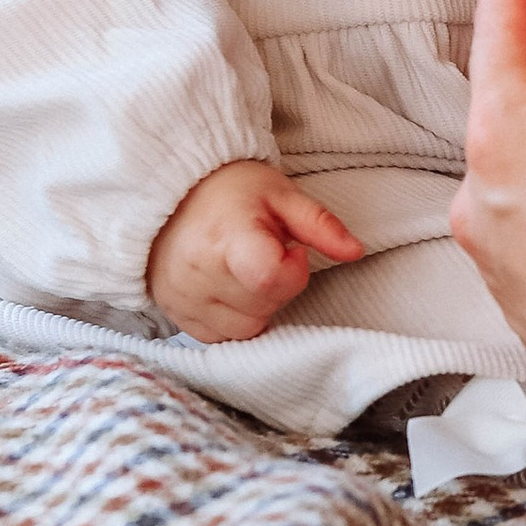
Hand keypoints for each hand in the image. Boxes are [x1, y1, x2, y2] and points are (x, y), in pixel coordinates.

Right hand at [147, 158, 365, 340]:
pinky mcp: (175, 314)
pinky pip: (220, 336)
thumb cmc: (229, 189)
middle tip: (266, 252)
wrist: (169, 190)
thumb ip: (321, 225)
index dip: (293, 270)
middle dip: (278, 285)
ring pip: (245, 329)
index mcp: (226, 238)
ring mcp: (182, 298)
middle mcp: (197, 273)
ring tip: (244, 268)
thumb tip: (356, 251)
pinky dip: (233, 317)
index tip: (291, 249)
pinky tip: (229, 286)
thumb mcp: (281, 195)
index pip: (269, 279)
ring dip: (257, 305)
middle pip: (263, 307)